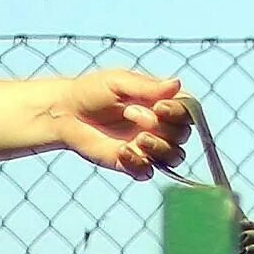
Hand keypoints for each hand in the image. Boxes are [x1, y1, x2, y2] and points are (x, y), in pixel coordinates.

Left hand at [47, 68, 191, 179]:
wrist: (65, 113)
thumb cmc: (92, 91)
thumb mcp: (119, 82)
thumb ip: (147, 86)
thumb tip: (177, 84)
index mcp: (162, 103)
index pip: (188, 112)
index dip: (180, 113)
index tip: (159, 107)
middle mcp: (160, 126)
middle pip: (183, 135)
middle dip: (164, 127)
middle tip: (131, 115)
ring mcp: (148, 147)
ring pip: (174, 157)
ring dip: (160, 148)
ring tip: (138, 139)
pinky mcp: (132, 164)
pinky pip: (148, 172)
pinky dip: (139, 164)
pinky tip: (121, 152)